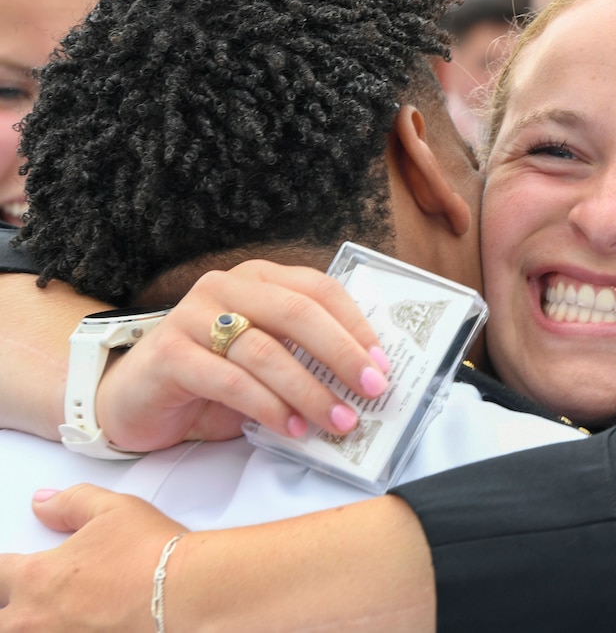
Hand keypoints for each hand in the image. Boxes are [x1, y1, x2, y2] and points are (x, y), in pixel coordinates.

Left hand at [0, 485, 185, 630]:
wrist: (186, 591)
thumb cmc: (153, 555)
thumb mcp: (113, 509)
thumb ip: (71, 502)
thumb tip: (45, 503)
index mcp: (37, 577)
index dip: (3, 571)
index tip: (11, 570)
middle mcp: (36, 619)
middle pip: (0, 618)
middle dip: (9, 607)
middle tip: (28, 600)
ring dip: (32, 624)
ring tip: (53, 618)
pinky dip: (69, 631)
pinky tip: (84, 625)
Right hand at [97, 259, 389, 450]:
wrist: (138, 400)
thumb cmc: (216, 379)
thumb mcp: (269, 359)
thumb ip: (308, 356)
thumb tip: (368, 379)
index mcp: (259, 279)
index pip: (319, 289)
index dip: (356, 325)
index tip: (383, 364)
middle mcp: (226, 288)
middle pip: (298, 313)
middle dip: (342, 353)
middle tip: (372, 390)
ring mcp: (193, 317)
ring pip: (267, 350)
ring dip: (310, 391)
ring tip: (339, 421)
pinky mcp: (169, 354)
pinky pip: (231, 381)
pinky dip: (270, 408)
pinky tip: (294, 429)